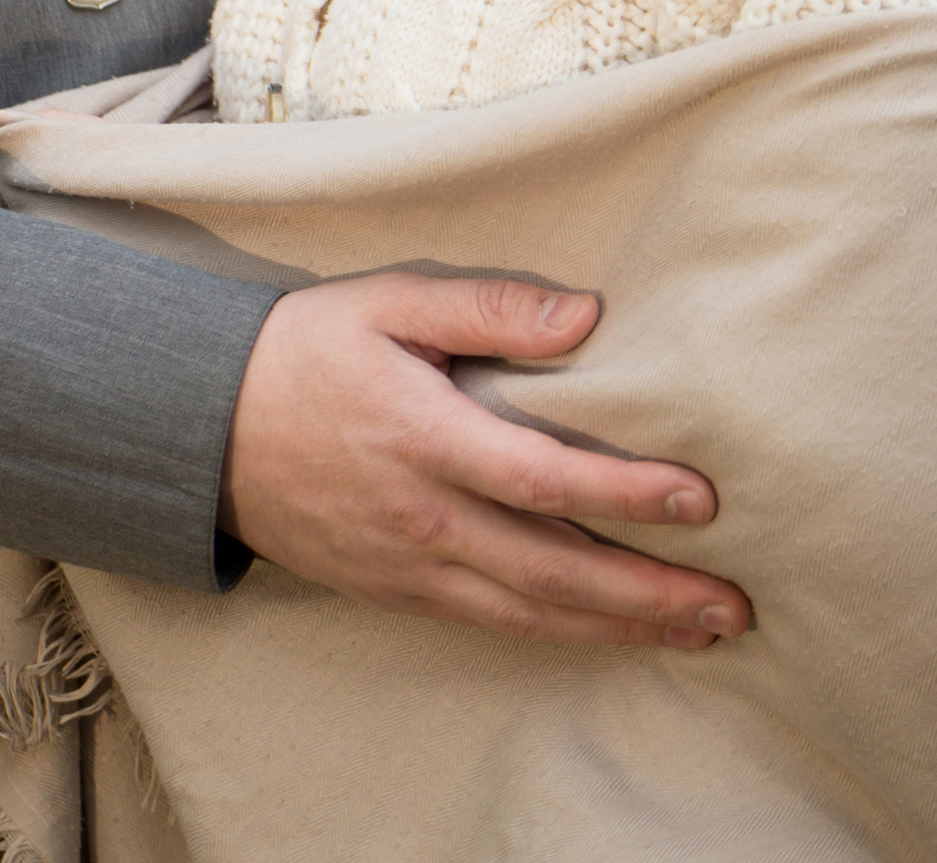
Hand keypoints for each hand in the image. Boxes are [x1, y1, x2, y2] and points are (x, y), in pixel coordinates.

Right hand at [219, 268, 752, 650]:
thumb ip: (488, 305)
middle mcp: (424, 517)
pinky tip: (607, 633)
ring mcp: (411, 567)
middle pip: (554, 570)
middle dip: (649, 594)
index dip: (625, 494)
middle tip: (732, 607)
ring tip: (697, 633)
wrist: (204, 428)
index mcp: (425, 436)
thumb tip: (586, 315)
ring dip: (620, 628)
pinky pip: (493, 623)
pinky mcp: (398, 592)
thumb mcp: (388, 301)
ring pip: (532, 613)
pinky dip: (559, 634)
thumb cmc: (305, 350)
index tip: (699, 500)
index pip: (543, 477)